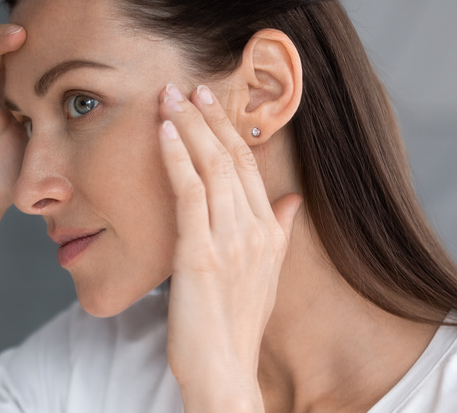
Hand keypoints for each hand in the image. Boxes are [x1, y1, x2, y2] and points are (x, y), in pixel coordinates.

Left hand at [157, 84, 301, 410]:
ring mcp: (229, 240)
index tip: (209, 101)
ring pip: (210, 166)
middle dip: (206, 117)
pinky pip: (188, 193)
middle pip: (230, 157)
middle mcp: (254, 230)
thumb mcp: (266, 275)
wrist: (224, 371)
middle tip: (186, 85)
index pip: (248, 165)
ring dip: (187, 126)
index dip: (227, 128)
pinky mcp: (200, 253)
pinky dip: (176, 157)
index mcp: (269, 232)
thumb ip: (280, 232)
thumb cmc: (235, 325)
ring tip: (169, 96)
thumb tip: (292, 199)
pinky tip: (163, 132)